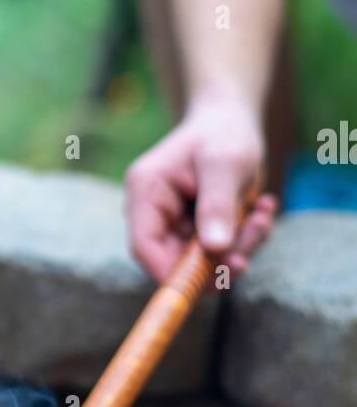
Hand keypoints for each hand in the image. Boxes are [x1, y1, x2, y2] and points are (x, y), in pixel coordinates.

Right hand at [125, 98, 277, 282]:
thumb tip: (215, 250)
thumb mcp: (225, 164)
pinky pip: (219, 252)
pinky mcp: (195, 230)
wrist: (231, 120)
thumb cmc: (223, 132)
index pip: (144, 246)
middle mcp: (153, 212)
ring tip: (262, 213)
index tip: (208, 285)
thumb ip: (217, 205)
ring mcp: (174, 223)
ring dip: (240, 245)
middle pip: (176, 260)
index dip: (170, 273)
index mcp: (146, 192)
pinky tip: (261, 208)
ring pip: (203, 261)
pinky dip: (245, 238)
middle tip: (256, 235)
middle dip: (220, 257)